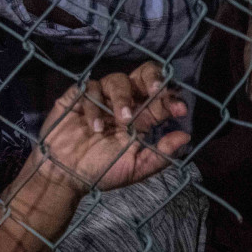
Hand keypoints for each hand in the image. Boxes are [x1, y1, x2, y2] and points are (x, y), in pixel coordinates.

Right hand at [26, 63, 190, 194]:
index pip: (161, 99)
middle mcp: (123, 103)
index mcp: (141, 118)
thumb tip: (186, 136)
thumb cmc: (101, 172)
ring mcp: (99, 98)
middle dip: (152, 78)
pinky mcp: (76, 98)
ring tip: (121, 120)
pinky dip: (94, 105)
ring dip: (122, 98)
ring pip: (116, 79)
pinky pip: (88, 88)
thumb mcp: (136, 168)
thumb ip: (160, 154)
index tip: (179, 110)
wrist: (65, 176)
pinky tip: (94, 127)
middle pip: (142, 75)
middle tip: (155, 90)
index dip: (172, 99)